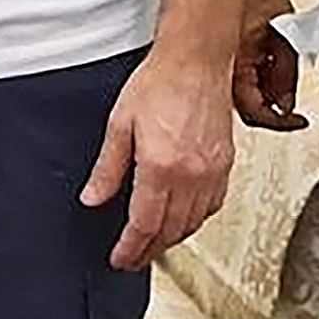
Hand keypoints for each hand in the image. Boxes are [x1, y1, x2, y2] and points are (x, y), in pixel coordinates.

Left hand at [86, 54, 236, 269]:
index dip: (130, 248)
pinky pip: (213, 205)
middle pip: (171, 230)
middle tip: (133, 258)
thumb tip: (93, 198)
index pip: (145, 224)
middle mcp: (192, 175)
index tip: (120, 258)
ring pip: (194, 222)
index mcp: (162, 167)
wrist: (196, 60)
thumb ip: (107, 168)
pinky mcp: (226, 164)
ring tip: (154, 244)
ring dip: (173, 238)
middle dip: (150, 250)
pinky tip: (184, 218)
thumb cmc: (159, 83)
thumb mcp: (119, 124)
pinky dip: (196, 219)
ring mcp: (213, 171)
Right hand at [232, 0, 306, 132]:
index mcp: (236, 72)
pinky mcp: (225, 55)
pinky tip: (268, 60)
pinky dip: (260, 76)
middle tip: (290, 99)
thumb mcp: (285, 42)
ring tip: (282, 70)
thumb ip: (287, 77)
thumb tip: (287, 103)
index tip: (297, 120)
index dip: (281, 122)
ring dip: (267, 90)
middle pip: (249, 107)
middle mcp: (223, 72)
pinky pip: (243, 77)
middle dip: (272, 105)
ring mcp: (222, 65)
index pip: (256, 114)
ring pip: (246, 94)